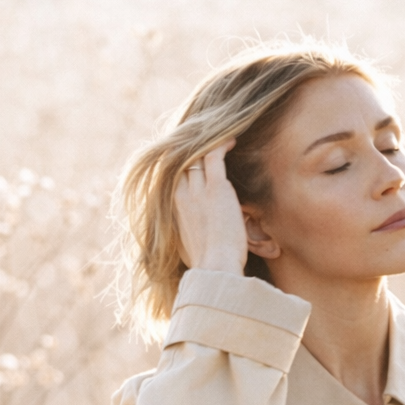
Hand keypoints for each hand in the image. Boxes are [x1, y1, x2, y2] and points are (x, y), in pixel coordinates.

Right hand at [173, 141, 247, 274]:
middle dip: (191, 149)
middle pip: (181, 162)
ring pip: (196, 156)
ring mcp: (197, 191)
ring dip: (207, 143)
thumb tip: (191, 232)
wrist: (215, 268)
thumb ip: (186, 231)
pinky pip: (214, 156)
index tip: (190, 156)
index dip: (181, 163)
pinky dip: (222, 144)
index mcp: (173, 209)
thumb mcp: (186, 245)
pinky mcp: (216, 188)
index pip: (172, 175)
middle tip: (205, 139)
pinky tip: (231, 140)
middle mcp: (181, 196)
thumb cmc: (206, 263)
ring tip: (220, 135)